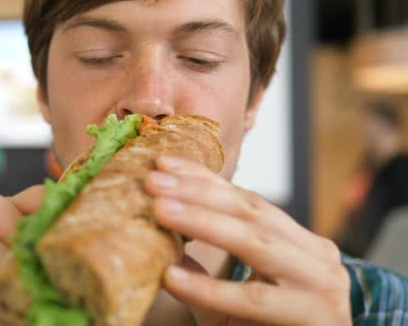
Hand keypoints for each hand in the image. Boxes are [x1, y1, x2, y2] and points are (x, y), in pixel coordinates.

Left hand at [144, 156, 351, 325]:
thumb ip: (204, 276)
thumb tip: (162, 248)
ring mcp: (322, 285)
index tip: (164, 163)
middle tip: (153, 181)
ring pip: (254, 242)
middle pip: (249, 212)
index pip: (248, 201)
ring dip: (202, 223)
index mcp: (300, 244)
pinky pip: (253, 299)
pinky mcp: (317, 317)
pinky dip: (210, 288)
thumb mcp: (235, 302)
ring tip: (160, 211)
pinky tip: (172, 278)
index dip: (205, 180)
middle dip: (197, 193)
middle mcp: (317, 257)